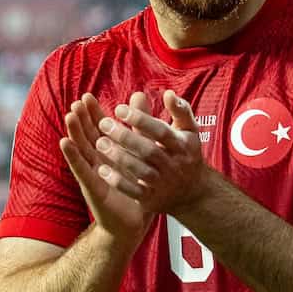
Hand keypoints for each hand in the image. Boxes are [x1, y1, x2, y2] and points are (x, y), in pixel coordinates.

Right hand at [60, 92, 151, 243]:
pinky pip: (80, 168)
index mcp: (109, 153)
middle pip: (87, 136)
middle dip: (82, 118)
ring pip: (81, 149)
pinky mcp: (91, 186)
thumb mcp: (140, 153)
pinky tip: (64, 142)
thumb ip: (139, 126)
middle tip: (78, 100)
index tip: (88, 96)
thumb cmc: (135, 188)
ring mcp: (92, 174)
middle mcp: (98, 161)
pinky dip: (72, 155)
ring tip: (69, 114)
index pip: (99, 129)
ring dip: (74, 132)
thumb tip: (140, 97)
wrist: (133, 223)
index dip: (93, 113)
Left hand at [93, 90, 207, 214]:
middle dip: (124, 136)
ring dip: (118, 157)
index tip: (118, 108)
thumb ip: (179, 110)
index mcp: (182, 145)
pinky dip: (117, 181)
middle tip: (103, 123)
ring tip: (99, 143)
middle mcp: (174, 165)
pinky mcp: (152, 199)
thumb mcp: (189, 131)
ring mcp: (163, 184)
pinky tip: (101, 169)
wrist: (193, 192)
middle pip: (148, 150)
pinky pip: (133, 191)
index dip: (140, 119)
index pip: (160, 131)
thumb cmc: (186, 154)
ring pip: (139, 171)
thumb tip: (167, 93)